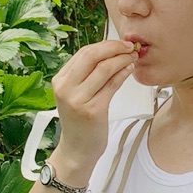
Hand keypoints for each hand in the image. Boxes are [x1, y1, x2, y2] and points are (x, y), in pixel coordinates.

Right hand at [49, 38, 137, 172]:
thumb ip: (87, 74)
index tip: (119, 43)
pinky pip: (111, 85)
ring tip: (132, 57)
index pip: (83, 53)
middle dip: (114, 48)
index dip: (104, 44)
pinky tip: (130, 69)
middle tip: (129, 46)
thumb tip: (110, 51)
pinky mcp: (93, 110)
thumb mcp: (77, 94)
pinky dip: (123, 73)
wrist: (77, 149)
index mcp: (60, 80)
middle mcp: (66, 88)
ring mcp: (78, 100)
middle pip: (92, 56)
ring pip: (103, 68)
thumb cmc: (80, 121)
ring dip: (122, 59)